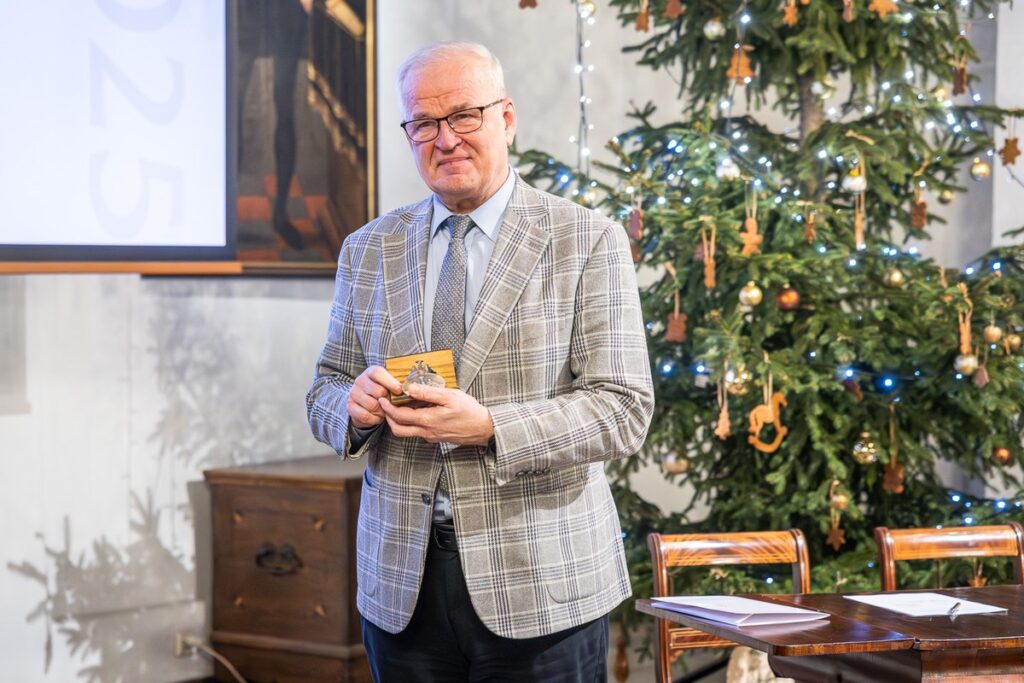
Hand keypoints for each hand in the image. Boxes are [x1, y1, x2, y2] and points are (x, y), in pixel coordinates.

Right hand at [347, 366, 402, 428]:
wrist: (365, 405)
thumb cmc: (383, 393)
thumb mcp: (390, 385)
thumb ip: (398, 384)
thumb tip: (412, 387)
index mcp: (371, 372)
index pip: (378, 373)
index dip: (390, 382)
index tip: (399, 390)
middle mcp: (360, 380)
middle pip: (377, 391)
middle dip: (388, 400)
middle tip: (391, 403)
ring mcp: (353, 393)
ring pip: (372, 405)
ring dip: (382, 411)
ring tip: (385, 410)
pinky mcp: (350, 407)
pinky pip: (365, 415)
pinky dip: (374, 418)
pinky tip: (378, 416)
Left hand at [378, 383, 493, 445]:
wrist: (484, 428)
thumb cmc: (469, 411)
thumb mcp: (449, 396)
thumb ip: (428, 393)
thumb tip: (409, 388)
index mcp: (427, 420)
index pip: (399, 416)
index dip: (387, 408)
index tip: (382, 398)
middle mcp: (426, 432)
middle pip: (398, 429)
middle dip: (388, 417)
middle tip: (385, 405)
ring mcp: (431, 437)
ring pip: (407, 433)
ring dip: (398, 422)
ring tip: (398, 408)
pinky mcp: (436, 438)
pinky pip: (418, 433)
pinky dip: (410, 424)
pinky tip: (416, 413)